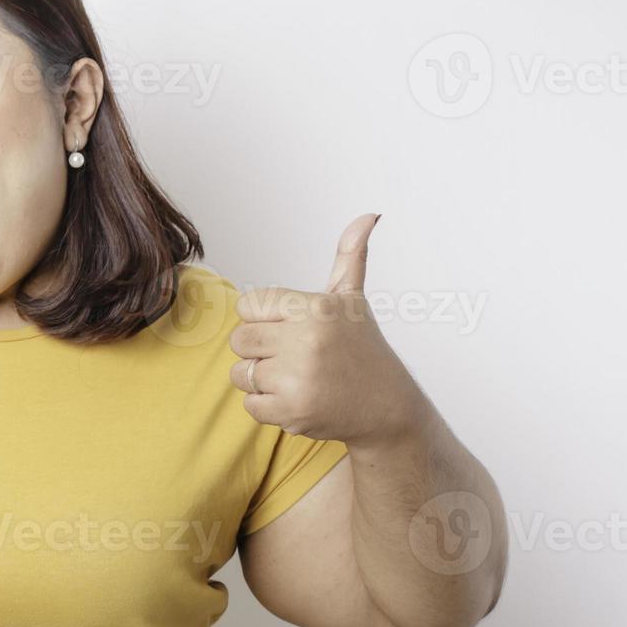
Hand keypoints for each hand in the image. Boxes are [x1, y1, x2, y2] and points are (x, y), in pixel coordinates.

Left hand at [227, 213, 428, 444]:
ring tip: (296, 378)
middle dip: (260, 350)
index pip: (248, 306)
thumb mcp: (352, 301)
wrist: (387, 409)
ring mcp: (298, 377)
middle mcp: (306, 339)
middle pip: (239, 340)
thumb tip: (368, 215)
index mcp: (315, 307)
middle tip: (293, 357)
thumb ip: (350, 256)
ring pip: (240, 373)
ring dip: (262, 380)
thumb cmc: (362, 351)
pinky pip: (249, 404)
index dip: (264, 320)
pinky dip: (268, 406)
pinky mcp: (292, 411)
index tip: (290, 330)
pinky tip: (298, 399)